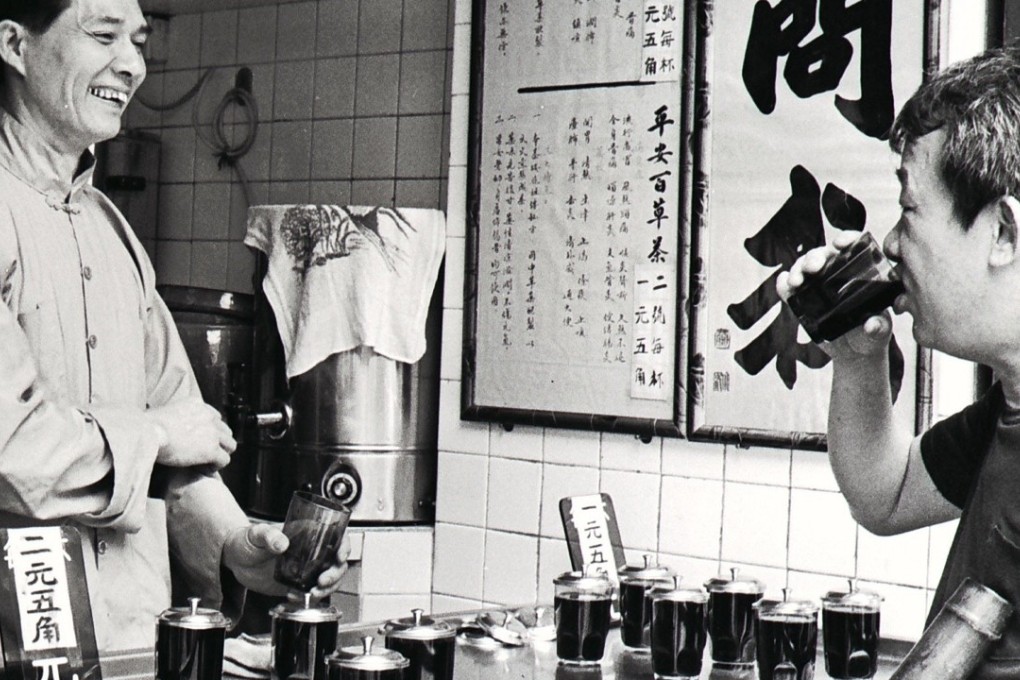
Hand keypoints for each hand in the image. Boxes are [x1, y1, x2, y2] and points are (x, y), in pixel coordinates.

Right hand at [148, 397, 235, 468]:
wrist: (147, 433)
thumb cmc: (145, 426)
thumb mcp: (163, 412)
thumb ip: (173, 416)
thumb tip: (165, 425)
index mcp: (197, 404)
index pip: (214, 417)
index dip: (210, 430)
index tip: (201, 440)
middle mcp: (208, 416)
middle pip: (224, 430)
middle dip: (218, 442)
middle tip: (207, 453)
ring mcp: (212, 433)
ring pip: (230, 445)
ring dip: (221, 453)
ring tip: (208, 462)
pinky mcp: (211, 450)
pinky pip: (224, 460)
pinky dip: (216, 466)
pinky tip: (205, 470)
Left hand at [222, 523, 350, 599]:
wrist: (235, 561)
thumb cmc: (246, 540)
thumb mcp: (256, 534)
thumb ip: (268, 536)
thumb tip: (281, 543)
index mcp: (306, 534)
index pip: (335, 536)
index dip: (344, 545)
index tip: (341, 556)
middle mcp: (310, 552)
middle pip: (336, 562)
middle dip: (336, 574)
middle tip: (322, 582)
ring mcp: (305, 569)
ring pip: (328, 579)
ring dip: (327, 588)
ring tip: (313, 594)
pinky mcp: (297, 584)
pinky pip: (311, 593)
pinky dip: (309, 599)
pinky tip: (294, 597)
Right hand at [776, 230, 892, 358]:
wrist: (852, 354)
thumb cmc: (871, 338)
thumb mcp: (878, 334)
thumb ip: (878, 329)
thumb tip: (872, 324)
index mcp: (861, 274)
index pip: (854, 248)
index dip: (847, 238)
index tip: (840, 243)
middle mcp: (837, 274)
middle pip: (823, 255)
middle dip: (815, 257)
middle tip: (813, 268)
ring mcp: (817, 286)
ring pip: (804, 267)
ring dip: (798, 269)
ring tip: (797, 282)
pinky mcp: (801, 300)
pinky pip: (789, 288)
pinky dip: (784, 284)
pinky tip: (785, 285)